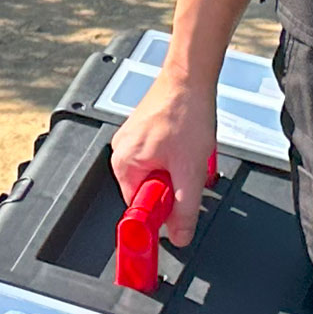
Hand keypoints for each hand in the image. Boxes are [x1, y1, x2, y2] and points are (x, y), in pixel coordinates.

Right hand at [109, 70, 218, 245]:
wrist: (191, 76)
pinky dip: (175, 157)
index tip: (177, 206)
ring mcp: (131, 140)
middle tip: (187, 171)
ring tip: (188, 153)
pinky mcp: (143, 131)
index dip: (161, 210)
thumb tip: (180, 236)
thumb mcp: (189, 170)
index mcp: (123, 164)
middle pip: (147, 191)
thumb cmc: (185, 112)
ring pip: (155, 173)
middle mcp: (121, 152)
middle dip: (171, 187)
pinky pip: (158, 157)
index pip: (138, 208)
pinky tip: (187, 144)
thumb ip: (184, 209)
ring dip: (176, 171)